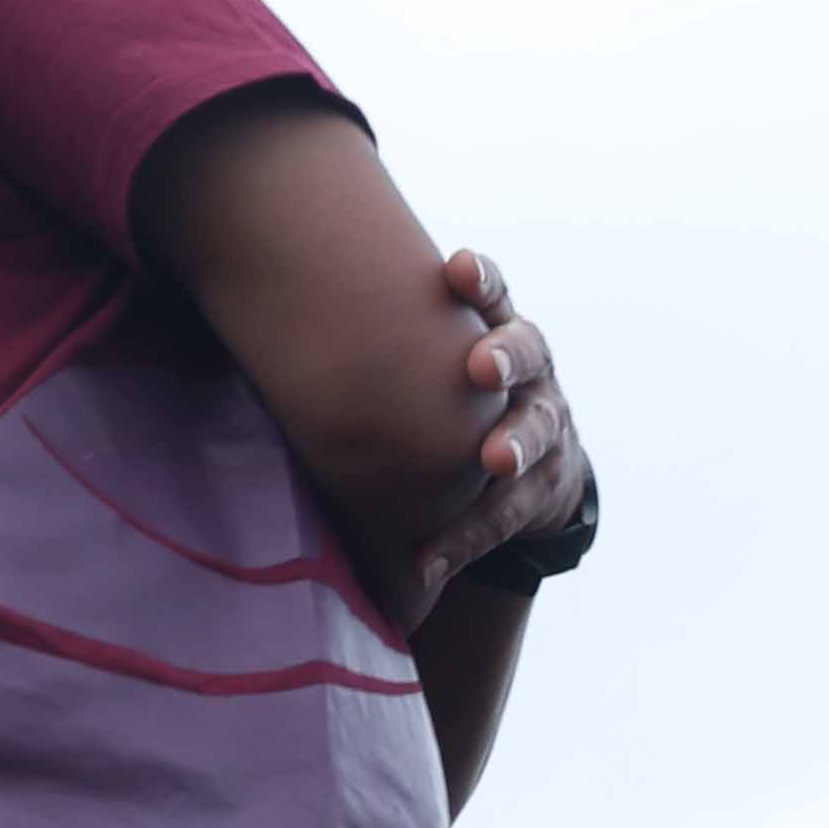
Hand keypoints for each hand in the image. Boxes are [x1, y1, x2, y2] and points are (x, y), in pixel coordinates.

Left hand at [411, 249, 584, 582]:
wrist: (536, 470)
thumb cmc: (460, 400)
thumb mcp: (442, 362)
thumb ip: (397, 340)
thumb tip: (282, 311)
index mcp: (500, 330)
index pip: (495, 294)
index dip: (480, 281)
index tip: (456, 268)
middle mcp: (532, 372)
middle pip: (529, 351)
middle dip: (506, 357)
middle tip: (481, 368)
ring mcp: (546, 427)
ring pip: (536, 431)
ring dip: (513, 445)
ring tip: (494, 461)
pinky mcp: (543, 486)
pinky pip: (507, 513)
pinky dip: (466, 536)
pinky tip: (428, 559)